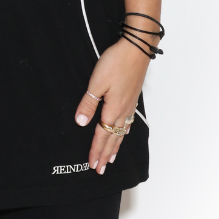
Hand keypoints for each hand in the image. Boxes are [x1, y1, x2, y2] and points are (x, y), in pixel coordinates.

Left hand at [74, 38, 150, 174]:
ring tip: (111, 158)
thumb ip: (88, 103)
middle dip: (105, 154)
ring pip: (122, 132)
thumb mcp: (97, 82)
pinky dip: (123, 133)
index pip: (102, 135)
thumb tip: (81, 123)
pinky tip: (123, 132)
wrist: (136, 49)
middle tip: (100, 170)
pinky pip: (128, 122)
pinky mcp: (133, 97)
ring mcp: (130, 104)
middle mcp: (123, 110)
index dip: (96, 150)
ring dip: (115, 146)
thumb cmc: (116, 62)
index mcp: (113, 109)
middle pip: (113, 138)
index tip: (92, 165)